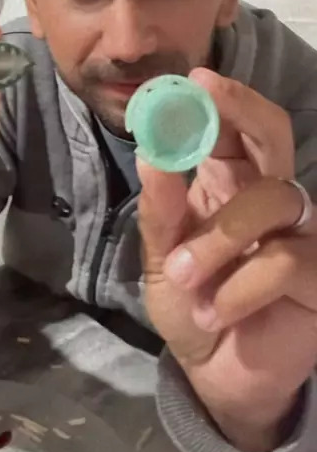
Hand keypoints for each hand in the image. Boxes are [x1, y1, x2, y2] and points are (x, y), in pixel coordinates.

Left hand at [139, 68, 316, 451]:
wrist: (216, 373)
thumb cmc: (193, 302)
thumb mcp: (162, 259)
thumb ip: (160, 211)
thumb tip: (151, 153)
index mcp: (227, 183)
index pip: (231, 127)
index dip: (216, 100)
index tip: (190, 78)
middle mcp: (267, 195)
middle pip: (273, 132)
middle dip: (241, 106)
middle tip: (206, 91)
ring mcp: (299, 232)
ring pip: (271, 198)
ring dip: (220, 236)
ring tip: (185, 276)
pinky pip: (286, 260)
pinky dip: (241, 286)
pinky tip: (215, 311)